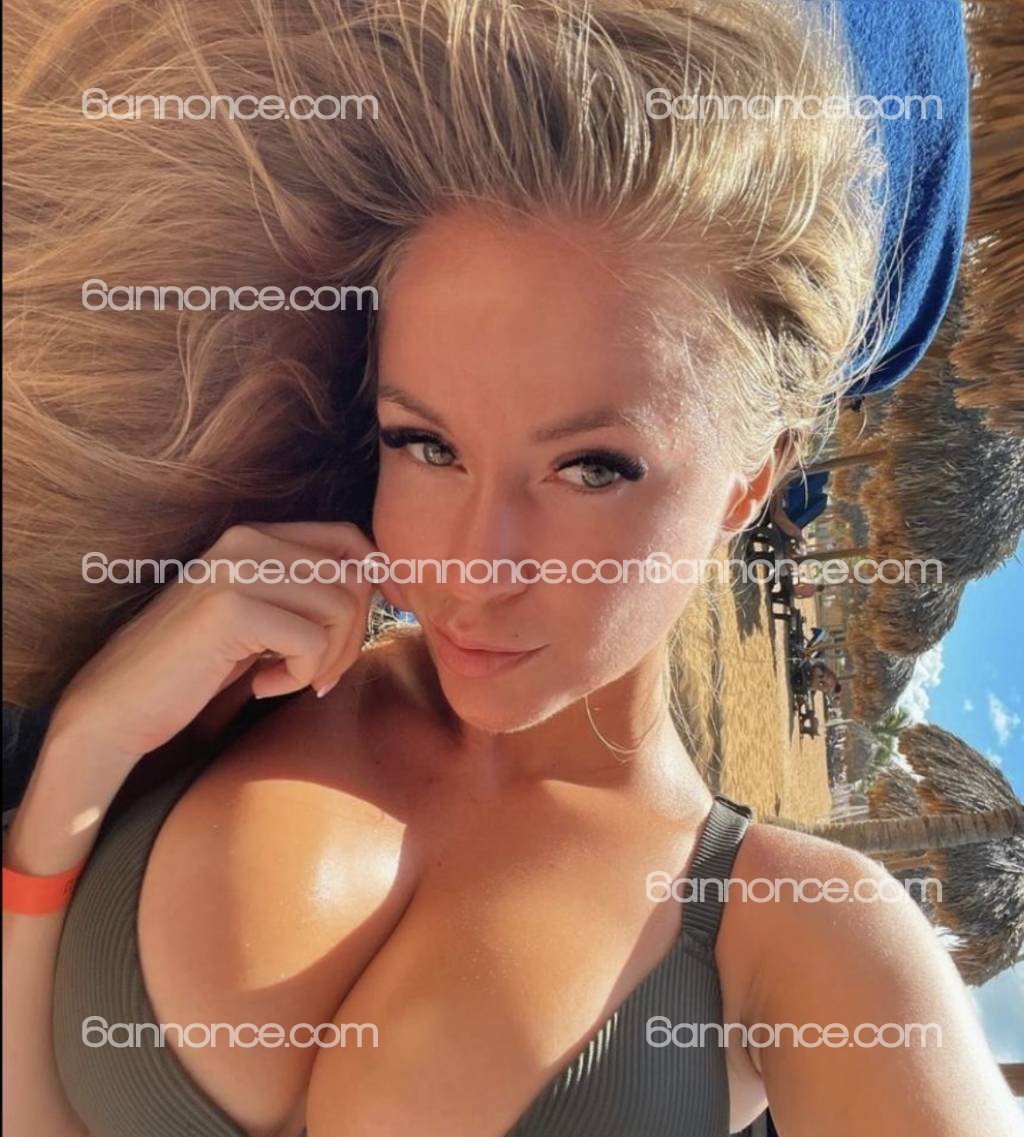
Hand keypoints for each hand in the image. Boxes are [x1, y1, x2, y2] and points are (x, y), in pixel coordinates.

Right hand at [44, 521, 406, 786]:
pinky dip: (299, 676)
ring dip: (326, 660)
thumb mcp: (259, 615)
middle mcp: (248, 540)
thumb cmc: (195, 665)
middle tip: (317, 674)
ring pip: (340, 609)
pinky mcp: (230, 610)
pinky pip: (310, 642)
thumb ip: (305, 592)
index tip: (355, 633)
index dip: (371, 585)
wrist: (119, 703)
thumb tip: (382, 586)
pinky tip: (263, 687)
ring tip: (287, 680)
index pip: (350, 540)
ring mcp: (237, 570)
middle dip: (351, 637)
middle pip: (354, 577)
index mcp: (256, 534)